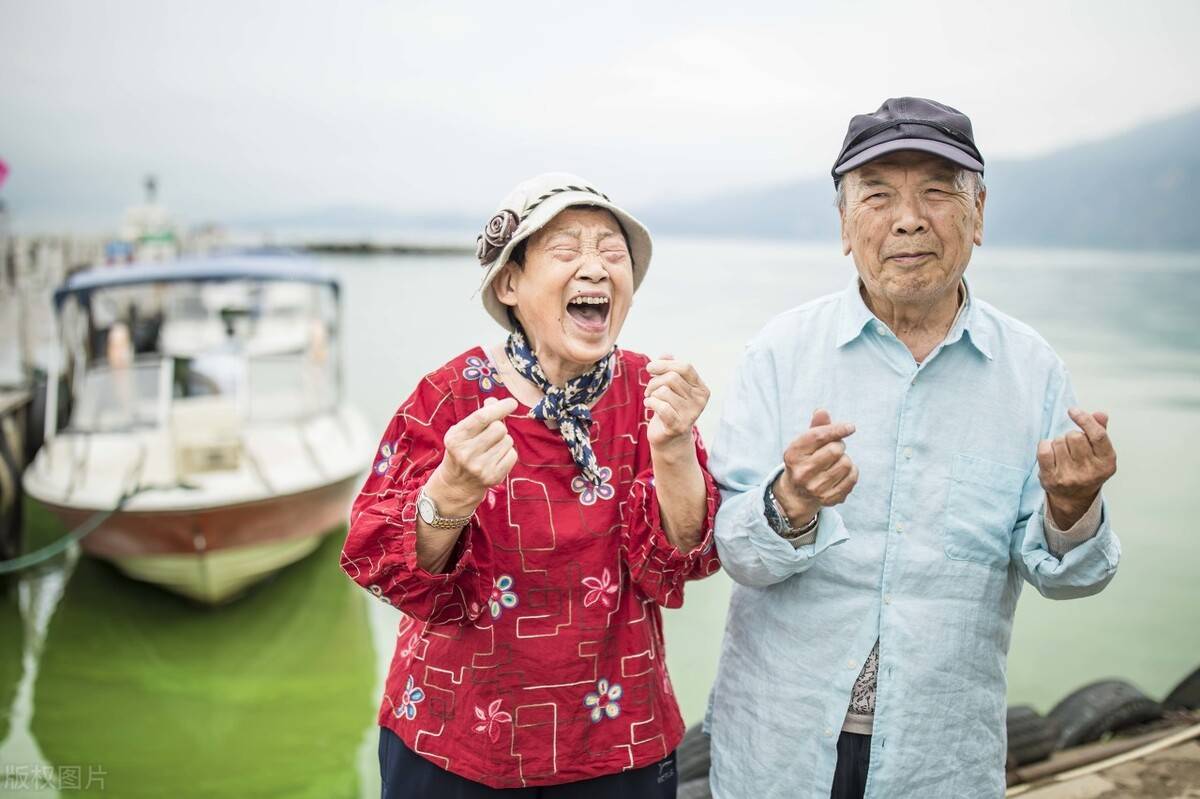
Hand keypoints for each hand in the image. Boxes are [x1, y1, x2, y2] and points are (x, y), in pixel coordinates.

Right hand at [429, 397, 518, 515]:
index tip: (512, 403)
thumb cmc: (462, 450)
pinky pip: (512, 455)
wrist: (457, 484)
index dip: (499, 408)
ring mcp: (480, 467)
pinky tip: (495, 458)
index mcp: (456, 438)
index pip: (481, 418)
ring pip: (507, 441)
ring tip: (491, 447)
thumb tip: (494, 401)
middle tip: (491, 433)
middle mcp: (467, 453)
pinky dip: (507, 453)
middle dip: (499, 426)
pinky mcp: (493, 477)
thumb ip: (478, 416)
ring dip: (503, 440)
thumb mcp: (462, 432)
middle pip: (499, 428)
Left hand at [644, 355, 709, 452]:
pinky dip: (650, 403)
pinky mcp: (678, 426)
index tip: (650, 368)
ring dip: (651, 394)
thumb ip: (669, 369)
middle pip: (672, 378)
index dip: (665, 364)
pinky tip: (649, 405)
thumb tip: (666, 353)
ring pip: (664, 391)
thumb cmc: (670, 408)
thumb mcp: (671, 387)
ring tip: (651, 400)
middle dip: (654, 381)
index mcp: (701, 389)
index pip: (685, 367)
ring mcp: (691, 414)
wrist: (670, 439)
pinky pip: (661, 406)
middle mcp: (700, 401)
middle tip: (649, 390)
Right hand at [773, 409, 857, 524]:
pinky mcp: (828, 498)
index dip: (837, 429)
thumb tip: (822, 411)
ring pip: (846, 463)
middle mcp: (802, 472)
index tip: (850, 427)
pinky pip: (852, 478)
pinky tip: (842, 473)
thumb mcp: (805, 442)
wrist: (796, 493)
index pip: (819, 436)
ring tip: (836, 462)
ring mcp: (815, 488)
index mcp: (793, 454)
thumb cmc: (805, 460)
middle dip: (839, 445)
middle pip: (836, 449)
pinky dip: (852, 472)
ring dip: (845, 459)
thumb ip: (816, 426)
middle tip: (834, 449)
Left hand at [1038, 408, 1115, 527]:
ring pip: (1059, 441)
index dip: (1085, 419)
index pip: (1098, 435)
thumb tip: (1099, 414)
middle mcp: (1090, 472)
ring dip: (1059, 443)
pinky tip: (1050, 452)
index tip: (1073, 410)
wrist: (1074, 498)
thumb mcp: (1099, 452)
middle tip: (1073, 447)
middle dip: (1072, 436)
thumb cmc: (1087, 468)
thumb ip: (1100, 431)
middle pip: (1075, 436)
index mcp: (1107, 462)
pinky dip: (1045, 446)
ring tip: (1064, 455)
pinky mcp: (1052, 479)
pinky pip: (1044, 450)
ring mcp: (1070, 477)